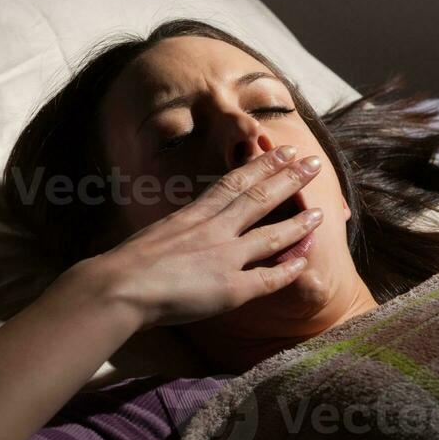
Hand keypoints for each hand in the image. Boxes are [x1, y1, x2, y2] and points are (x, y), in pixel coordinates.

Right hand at [86, 146, 324, 329]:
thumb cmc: (124, 267)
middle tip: (313, 163)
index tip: (281, 149)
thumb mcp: (155, 236)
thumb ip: (177, 232)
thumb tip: (183, 234)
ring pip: (271, 235)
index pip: (235, 181)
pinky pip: (268, 278)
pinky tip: (305, 261)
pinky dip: (289, 268)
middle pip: (259, 198)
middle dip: (289, 179)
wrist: (118, 288)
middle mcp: (214, 230)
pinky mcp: (230, 289)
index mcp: (193, 214)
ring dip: (298, 222)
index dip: (262, 164)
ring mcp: (225, 258)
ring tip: (320, 211)